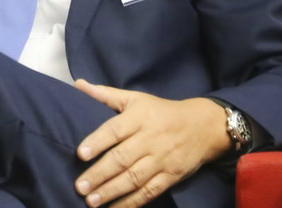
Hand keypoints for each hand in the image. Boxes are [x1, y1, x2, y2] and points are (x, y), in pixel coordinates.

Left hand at [73, 80, 230, 207]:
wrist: (203, 126)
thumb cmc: (161, 111)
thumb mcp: (136, 98)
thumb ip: (106, 94)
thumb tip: (78, 84)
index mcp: (140, 117)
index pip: (115, 129)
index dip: (97, 141)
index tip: (80, 154)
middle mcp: (150, 139)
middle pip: (122, 158)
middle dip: (100, 174)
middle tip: (79, 187)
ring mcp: (162, 159)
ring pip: (134, 178)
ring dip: (111, 191)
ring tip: (91, 201)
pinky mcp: (171, 176)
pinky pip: (150, 192)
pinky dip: (132, 203)